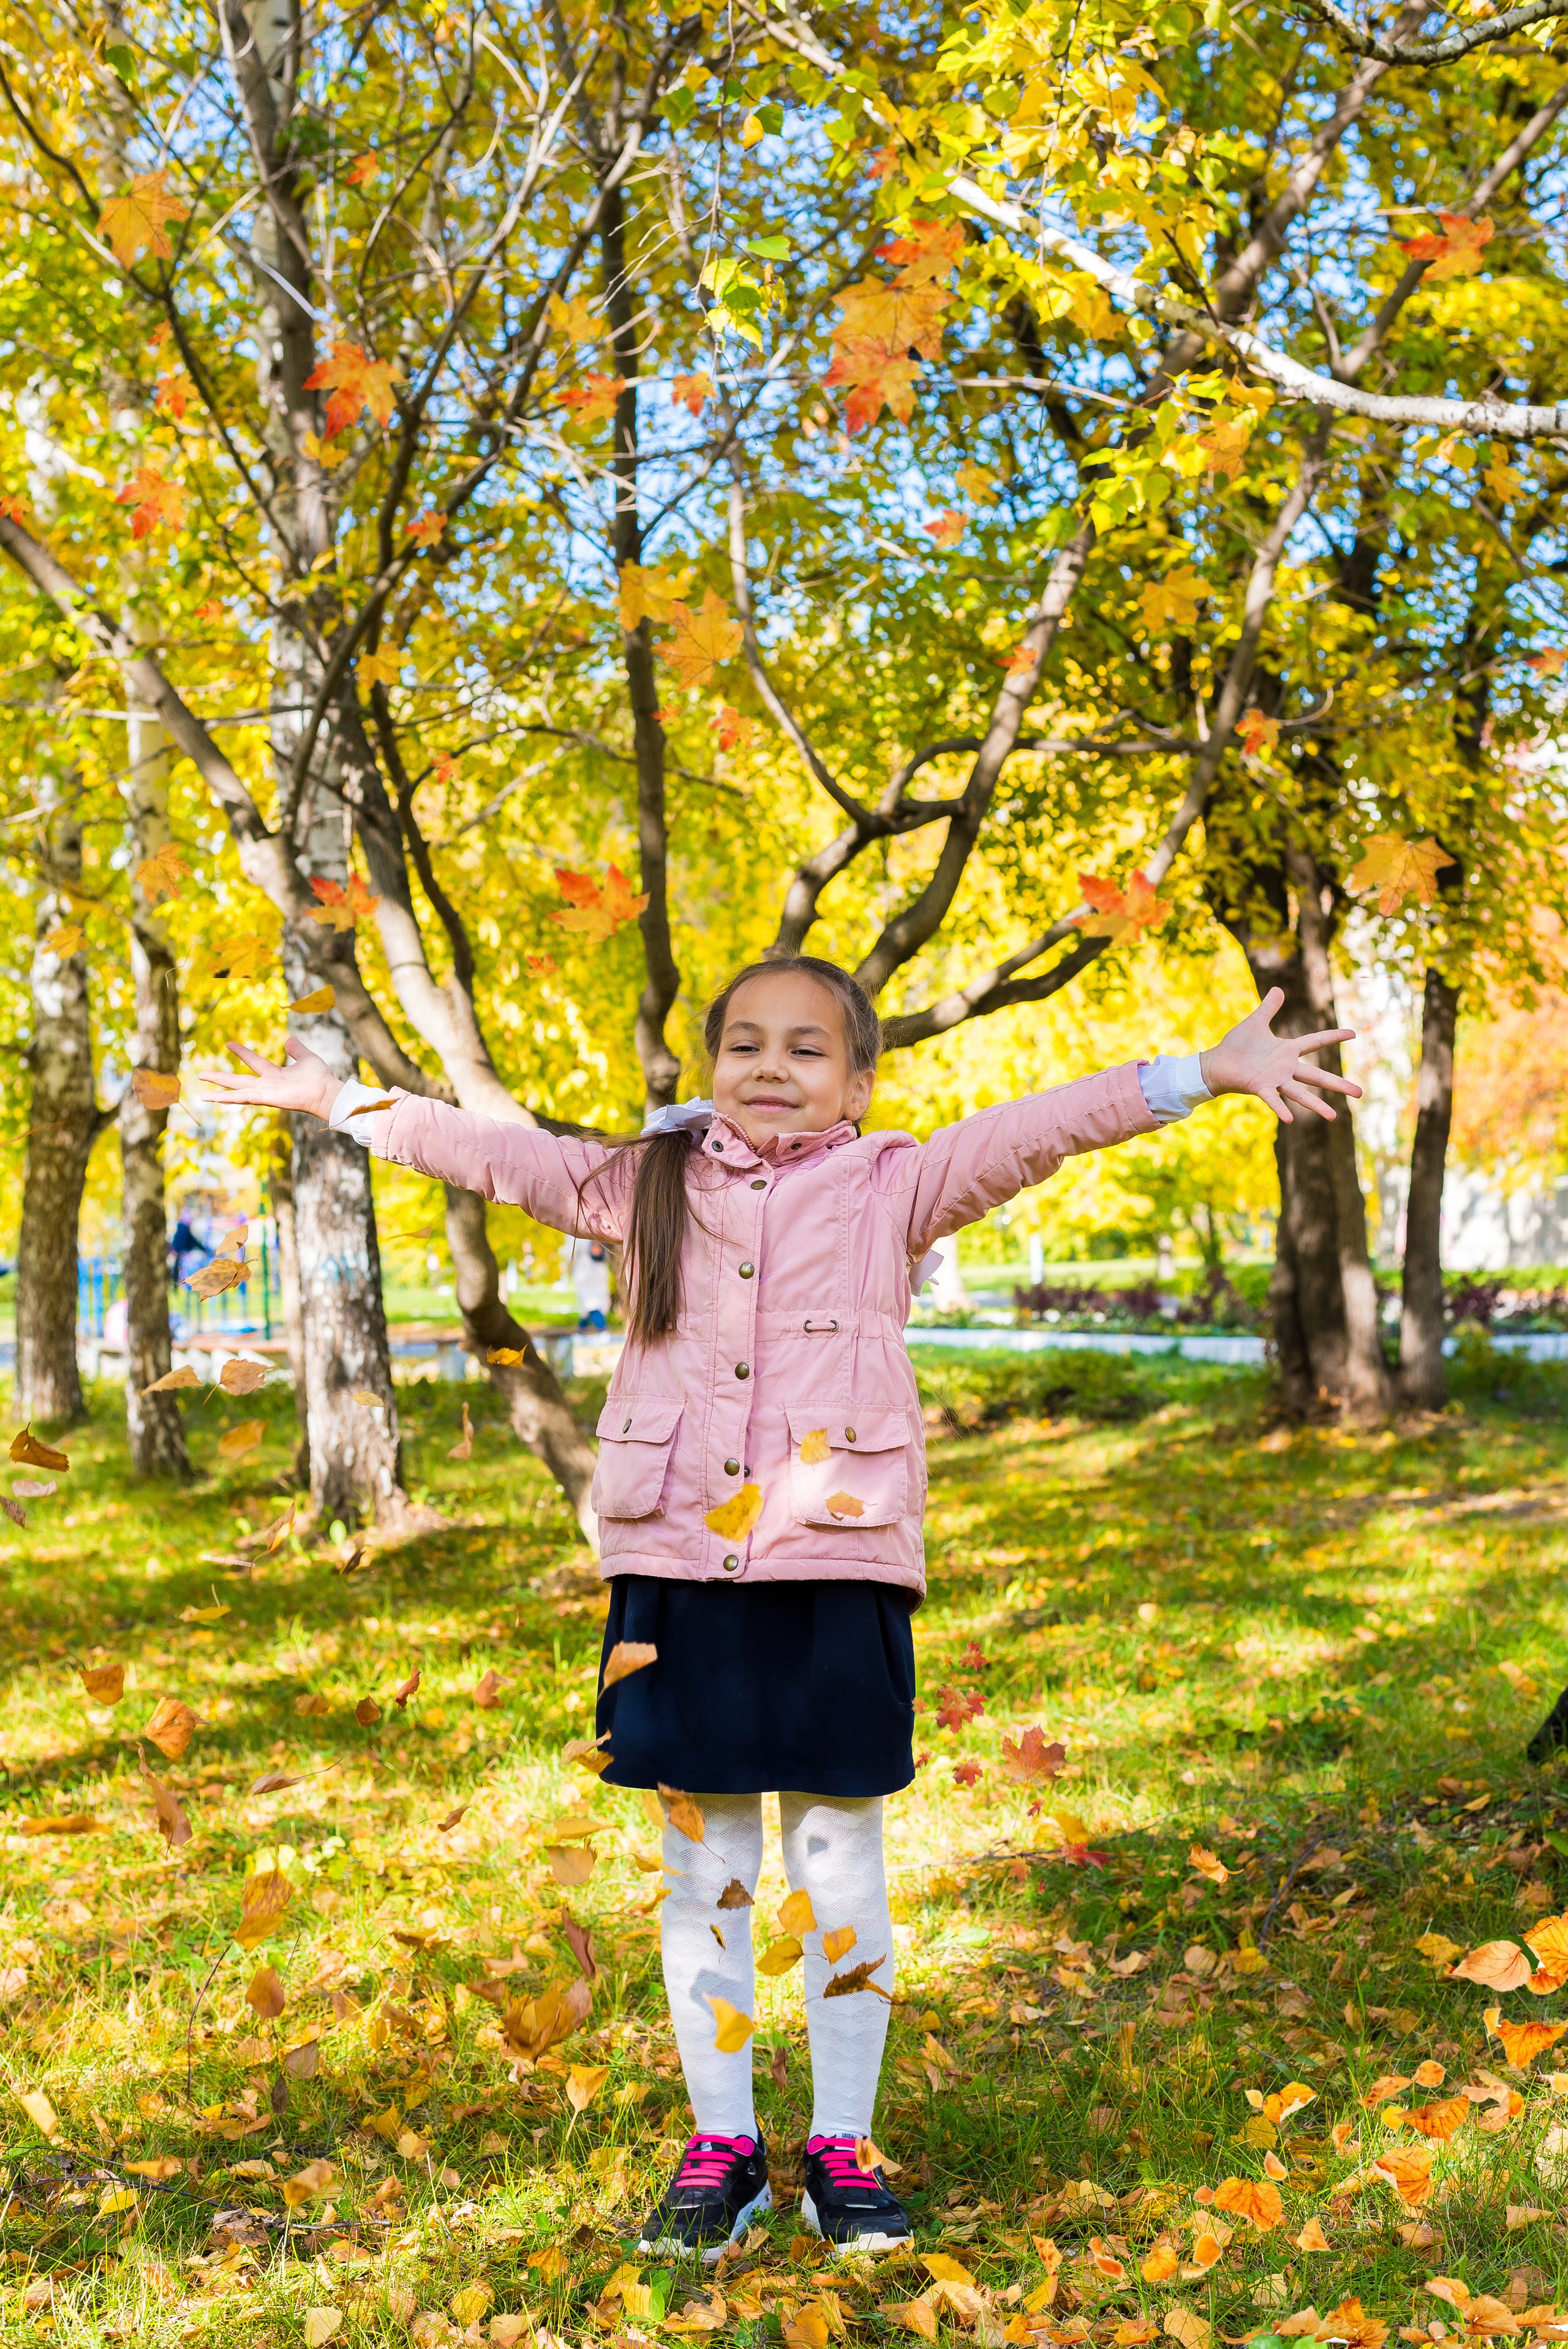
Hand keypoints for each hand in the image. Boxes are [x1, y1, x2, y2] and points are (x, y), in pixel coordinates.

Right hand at [201, 1037, 342, 1122]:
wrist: (326, 1090)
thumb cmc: (320, 1078)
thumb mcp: (306, 1057)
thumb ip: (297, 1050)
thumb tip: (289, 1039)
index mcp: (275, 1075)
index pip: (254, 1061)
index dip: (242, 1052)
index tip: (228, 1043)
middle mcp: (267, 1085)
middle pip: (237, 1080)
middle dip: (219, 1078)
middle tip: (201, 1074)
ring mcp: (265, 1093)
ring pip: (236, 1091)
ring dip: (218, 1092)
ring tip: (200, 1092)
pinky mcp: (266, 1098)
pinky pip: (243, 1097)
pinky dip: (228, 1098)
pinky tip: (214, 1098)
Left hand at [1198, 987, 1360, 1124]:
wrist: (1217, 1062)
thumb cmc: (1236, 1045)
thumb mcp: (1255, 1022)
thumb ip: (1268, 1007)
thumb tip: (1278, 988)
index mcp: (1287, 1050)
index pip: (1316, 1042)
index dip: (1333, 1037)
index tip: (1353, 1034)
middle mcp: (1285, 1068)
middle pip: (1317, 1076)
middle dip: (1339, 1084)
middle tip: (1360, 1093)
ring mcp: (1274, 1079)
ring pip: (1300, 1093)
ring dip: (1316, 1104)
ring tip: (1333, 1116)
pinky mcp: (1260, 1087)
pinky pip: (1273, 1099)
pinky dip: (1281, 1108)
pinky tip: (1291, 1119)